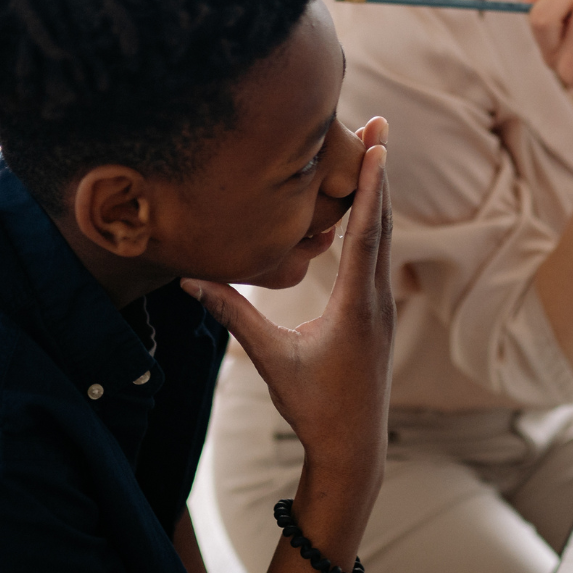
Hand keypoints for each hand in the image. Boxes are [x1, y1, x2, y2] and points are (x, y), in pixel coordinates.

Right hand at [182, 117, 395, 471]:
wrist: (352, 447)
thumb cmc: (312, 406)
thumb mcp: (270, 359)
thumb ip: (234, 314)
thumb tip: (189, 277)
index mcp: (355, 306)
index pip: (365, 234)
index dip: (370, 188)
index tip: (378, 147)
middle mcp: (375, 299)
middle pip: (382, 223)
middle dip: (379, 173)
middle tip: (379, 125)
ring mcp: (381, 306)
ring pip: (383, 238)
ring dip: (378, 193)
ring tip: (376, 148)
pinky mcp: (377, 313)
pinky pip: (378, 256)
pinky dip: (374, 221)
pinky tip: (368, 204)